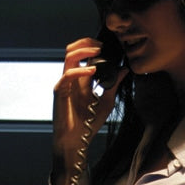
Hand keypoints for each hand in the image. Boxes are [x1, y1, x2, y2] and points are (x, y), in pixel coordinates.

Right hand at [51, 37, 128, 184]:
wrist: (76, 141)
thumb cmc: (88, 123)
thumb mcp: (106, 102)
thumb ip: (113, 85)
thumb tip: (124, 69)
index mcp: (81, 80)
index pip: (84, 55)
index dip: (93, 48)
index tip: (108, 48)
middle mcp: (71, 79)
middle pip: (72, 50)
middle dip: (86, 43)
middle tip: (101, 45)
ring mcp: (64, 84)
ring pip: (68, 57)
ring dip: (83, 50)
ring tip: (97, 52)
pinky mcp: (59, 92)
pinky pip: (67, 75)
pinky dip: (80, 70)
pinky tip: (92, 72)